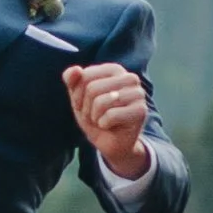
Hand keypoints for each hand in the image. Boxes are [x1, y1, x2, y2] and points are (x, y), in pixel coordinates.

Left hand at [63, 62, 150, 177]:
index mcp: (114, 70)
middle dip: (86, 107)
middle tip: (94, 115)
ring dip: (94, 116)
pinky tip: (110, 126)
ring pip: (101, 102)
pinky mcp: (141, 110)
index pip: (84, 76)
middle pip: (92, 88)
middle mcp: (129, 78)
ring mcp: (138, 93)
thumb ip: (71, 79)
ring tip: (101, 120)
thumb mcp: (77, 97)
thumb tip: (76, 69)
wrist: (110, 143)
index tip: (84, 103)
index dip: (77, 94)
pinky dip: (103, 124)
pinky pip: (111, 115)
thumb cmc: (94, 115)